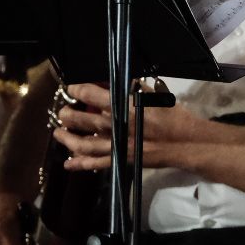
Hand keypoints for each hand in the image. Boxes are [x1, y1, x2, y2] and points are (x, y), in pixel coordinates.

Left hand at [53, 82, 206, 171]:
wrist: (185, 143)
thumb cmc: (173, 116)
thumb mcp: (155, 96)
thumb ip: (134, 88)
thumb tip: (116, 80)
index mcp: (124, 106)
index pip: (91, 94)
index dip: (78, 89)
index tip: (72, 87)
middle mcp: (115, 125)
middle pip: (82, 119)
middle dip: (68, 115)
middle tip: (62, 112)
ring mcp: (116, 145)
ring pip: (83, 143)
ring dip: (67, 138)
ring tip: (58, 133)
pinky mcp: (120, 160)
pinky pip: (95, 163)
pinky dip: (80, 164)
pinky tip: (68, 163)